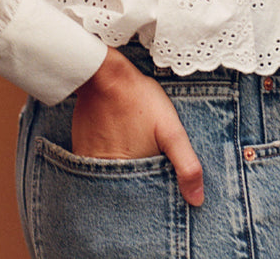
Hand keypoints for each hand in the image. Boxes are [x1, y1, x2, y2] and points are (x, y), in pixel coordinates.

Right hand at [71, 46, 204, 205]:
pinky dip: (107, 166)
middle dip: (139, 191)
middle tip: (147, 165)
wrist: (105, 76)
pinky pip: (96, 169)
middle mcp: (107, 177)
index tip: (164, 191)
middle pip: (126, 194)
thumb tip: (197, 200)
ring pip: (111, 182)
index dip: (157, 201)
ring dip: (122, 178)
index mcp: (131, 177)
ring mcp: (90, 165)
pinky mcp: (81, 152)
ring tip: (132, 154)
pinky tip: (117, 147)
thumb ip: (187, 165)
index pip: (146, 204)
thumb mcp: (172, 130)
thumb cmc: (140, 100)